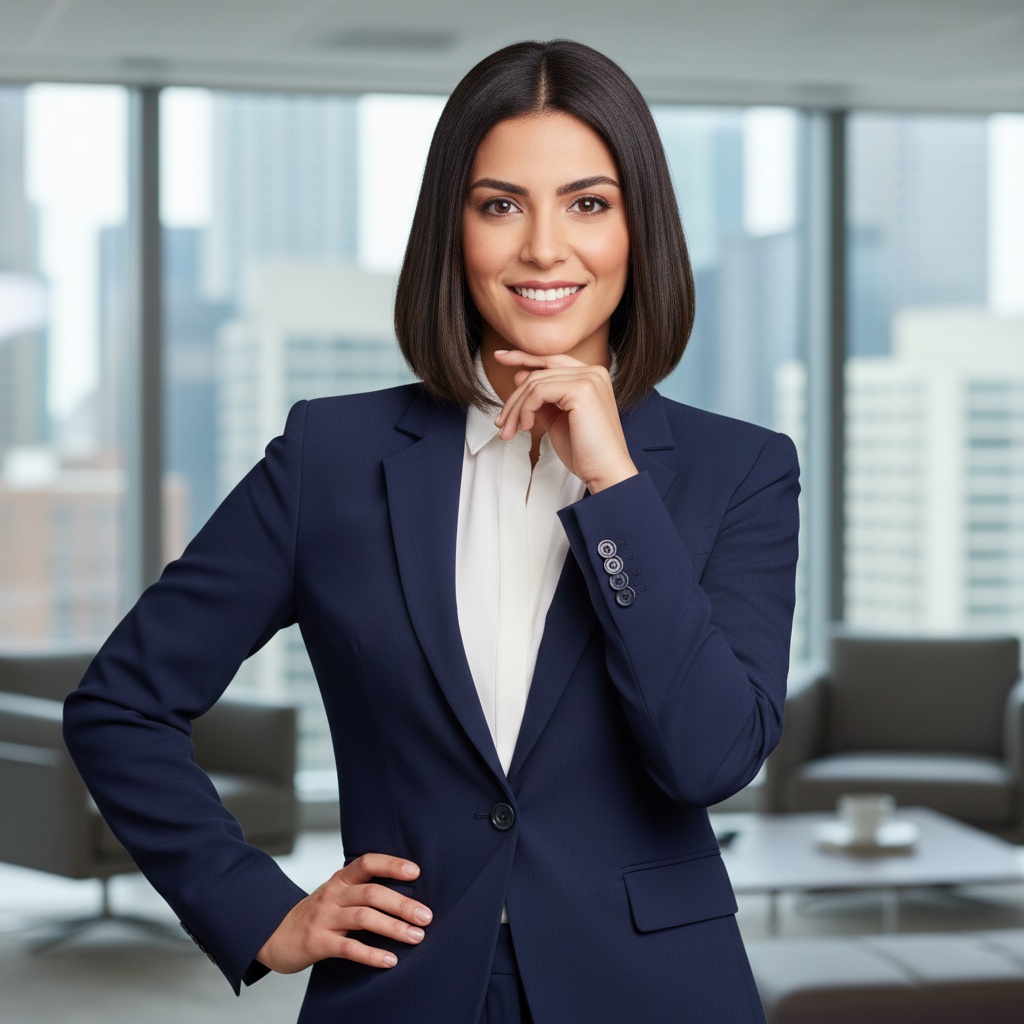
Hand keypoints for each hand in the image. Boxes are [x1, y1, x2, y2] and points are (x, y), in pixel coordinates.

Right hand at [256, 853, 431, 972]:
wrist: (275, 936)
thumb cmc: (317, 915)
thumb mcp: (336, 895)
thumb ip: (362, 891)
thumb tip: (407, 895)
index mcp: (340, 879)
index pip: (367, 862)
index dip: (392, 865)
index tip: (416, 872)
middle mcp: (333, 894)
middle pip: (372, 893)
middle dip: (402, 904)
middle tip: (426, 916)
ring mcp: (324, 917)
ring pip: (363, 918)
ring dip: (393, 927)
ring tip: (416, 937)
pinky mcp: (317, 942)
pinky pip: (349, 947)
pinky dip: (372, 954)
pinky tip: (390, 960)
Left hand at [492, 350, 637, 492]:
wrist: (605, 471)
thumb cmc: (585, 451)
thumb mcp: (557, 419)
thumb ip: (542, 398)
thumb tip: (519, 376)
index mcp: (592, 376)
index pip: (552, 360)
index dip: (524, 357)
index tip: (500, 358)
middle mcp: (593, 371)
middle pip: (539, 373)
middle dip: (514, 399)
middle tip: (501, 423)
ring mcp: (589, 378)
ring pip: (535, 383)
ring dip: (516, 409)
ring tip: (508, 431)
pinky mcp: (581, 389)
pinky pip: (539, 392)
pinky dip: (525, 410)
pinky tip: (526, 427)